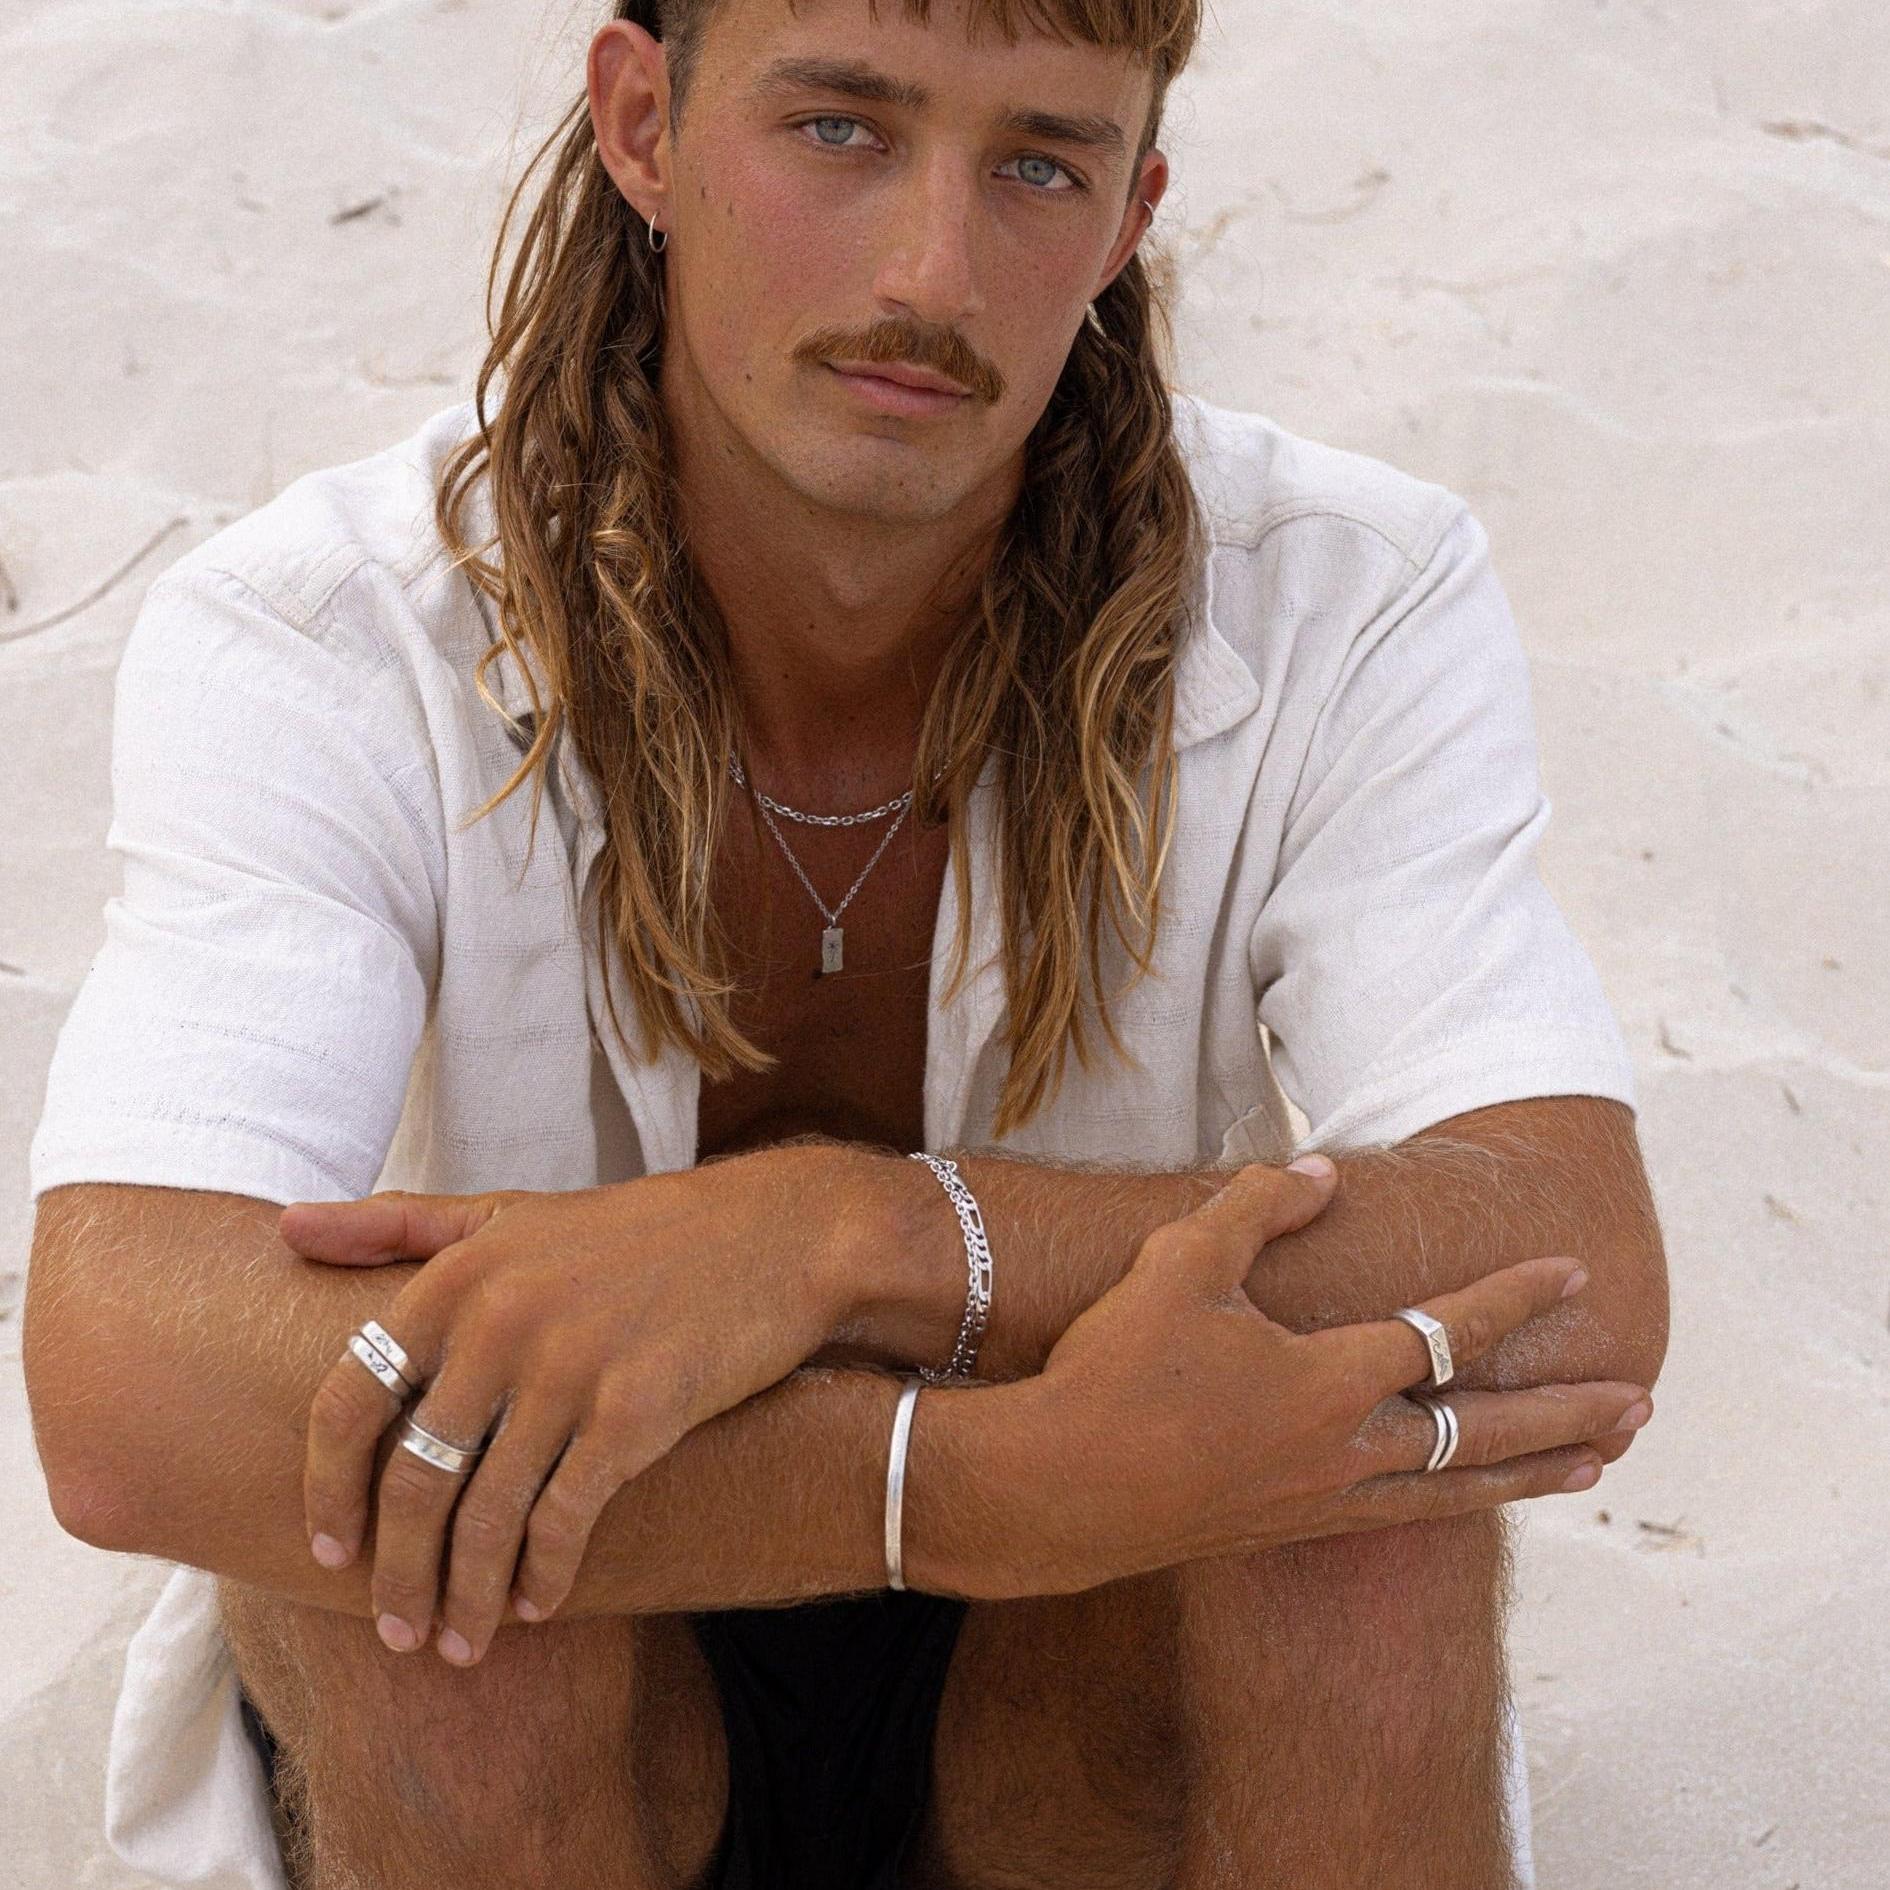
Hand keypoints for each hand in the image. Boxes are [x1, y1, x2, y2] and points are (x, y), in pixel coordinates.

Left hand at [286, 1150, 861, 1663]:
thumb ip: (399, 1225)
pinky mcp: (634, 1412)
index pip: (348, 1398)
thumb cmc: (640, 1232)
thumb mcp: (512, 1212)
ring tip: (460, 1641)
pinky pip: (563, 1522)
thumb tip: (284, 1228)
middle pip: (412, 1480)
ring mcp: (567, 1367)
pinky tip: (539, 1602)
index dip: (328, 1487)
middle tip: (396, 1630)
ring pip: (484, 1518)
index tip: (330, 1550)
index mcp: (459, 1274)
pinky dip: (543, 1577)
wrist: (777, 1236)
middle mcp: (501, 1319)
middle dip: (396, 1575)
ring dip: (464, 1597)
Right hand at [1022, 1160, 1652, 1592]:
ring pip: (1461, 1489)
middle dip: (1570, 1413)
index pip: (1450, 1331)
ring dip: (1534, 1472)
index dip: (1516, 1296)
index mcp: (1333, 1380)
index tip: (1573, 1270)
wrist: (1058, 1491)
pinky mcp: (1295, 1530)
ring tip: (1594, 1466)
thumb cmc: (1116, 1370)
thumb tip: (1324, 1172)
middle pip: (1489, 1431)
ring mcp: (1327, 1501)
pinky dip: (1461, 1499)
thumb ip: (1260, 1207)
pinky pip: (1408, 1514)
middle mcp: (1350, 1450)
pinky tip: (1469, 1492)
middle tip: (1642, 1403)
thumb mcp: (1182, 1263)